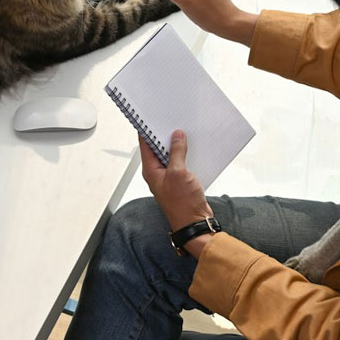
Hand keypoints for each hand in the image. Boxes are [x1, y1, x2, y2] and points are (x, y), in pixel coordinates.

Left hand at [139, 130, 213, 252]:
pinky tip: (192, 148)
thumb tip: (176, 136)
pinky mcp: (179, 180)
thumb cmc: (183, 204)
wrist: (195, 223)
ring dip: (177, 145)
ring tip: (185, 132)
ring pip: (170, 155)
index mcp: (151, 170)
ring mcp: (168, 177)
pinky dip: (185, 154)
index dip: (147, 129)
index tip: (151, 116)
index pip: (144, 144)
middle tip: (172, 120)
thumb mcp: (179, 173)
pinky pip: (180, 163)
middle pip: (158, 148)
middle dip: (165, 135)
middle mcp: (157, 173)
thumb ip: (176, 152)